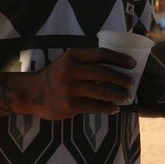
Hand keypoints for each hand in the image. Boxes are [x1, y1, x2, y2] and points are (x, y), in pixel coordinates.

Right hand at [19, 48, 135, 119]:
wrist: (32, 92)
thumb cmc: (55, 75)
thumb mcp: (68, 61)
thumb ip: (86, 62)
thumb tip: (116, 67)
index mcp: (73, 56)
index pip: (101, 54)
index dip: (119, 58)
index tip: (132, 63)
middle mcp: (71, 70)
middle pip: (104, 73)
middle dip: (121, 79)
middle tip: (131, 84)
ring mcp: (69, 88)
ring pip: (101, 91)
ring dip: (117, 95)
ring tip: (126, 97)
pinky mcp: (69, 105)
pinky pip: (94, 106)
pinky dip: (107, 108)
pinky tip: (114, 109)